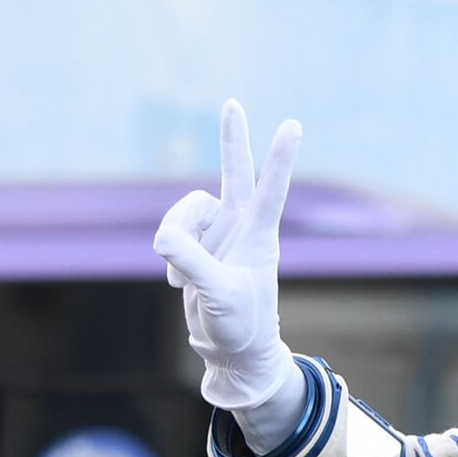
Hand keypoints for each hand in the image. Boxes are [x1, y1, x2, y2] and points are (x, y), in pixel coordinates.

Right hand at [154, 99, 302, 409]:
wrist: (232, 352)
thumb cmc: (240, 326)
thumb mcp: (218, 296)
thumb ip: (191, 262)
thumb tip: (163, 236)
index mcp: (260, 236)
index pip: (271, 189)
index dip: (280, 157)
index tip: (294, 124)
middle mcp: (242, 228)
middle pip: (235, 173)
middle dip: (232, 139)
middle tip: (232, 104)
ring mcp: (219, 235)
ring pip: (183, 213)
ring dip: (175, 237)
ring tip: (183, 277)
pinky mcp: (198, 247)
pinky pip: (169, 235)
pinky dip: (169, 258)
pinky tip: (181, 284)